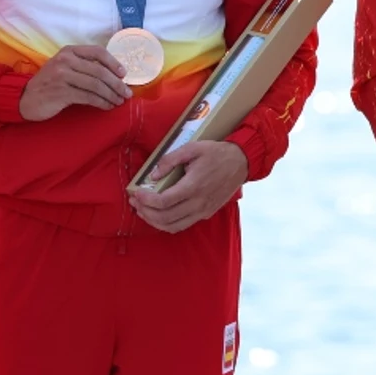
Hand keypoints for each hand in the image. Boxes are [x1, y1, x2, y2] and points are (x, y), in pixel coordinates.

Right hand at [17, 45, 130, 120]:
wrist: (26, 98)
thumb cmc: (49, 84)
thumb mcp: (63, 67)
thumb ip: (82, 66)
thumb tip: (113, 75)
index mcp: (68, 51)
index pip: (97, 52)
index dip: (113, 63)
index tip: (124, 74)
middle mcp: (65, 60)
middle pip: (99, 71)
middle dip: (117, 84)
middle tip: (127, 93)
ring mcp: (62, 76)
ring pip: (96, 85)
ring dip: (111, 95)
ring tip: (119, 101)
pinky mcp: (61, 92)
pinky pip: (88, 97)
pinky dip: (102, 102)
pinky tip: (107, 106)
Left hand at [127, 141, 248, 233]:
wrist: (241, 162)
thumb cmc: (215, 153)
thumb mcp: (191, 148)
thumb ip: (169, 160)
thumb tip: (153, 175)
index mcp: (193, 186)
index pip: (163, 202)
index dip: (146, 200)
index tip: (136, 193)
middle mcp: (198, 203)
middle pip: (165, 218)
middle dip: (145, 212)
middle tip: (134, 201)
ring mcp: (203, 211)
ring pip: (173, 226)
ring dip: (154, 221)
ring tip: (142, 210)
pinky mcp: (206, 214)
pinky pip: (183, 225)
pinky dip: (167, 224)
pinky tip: (158, 214)